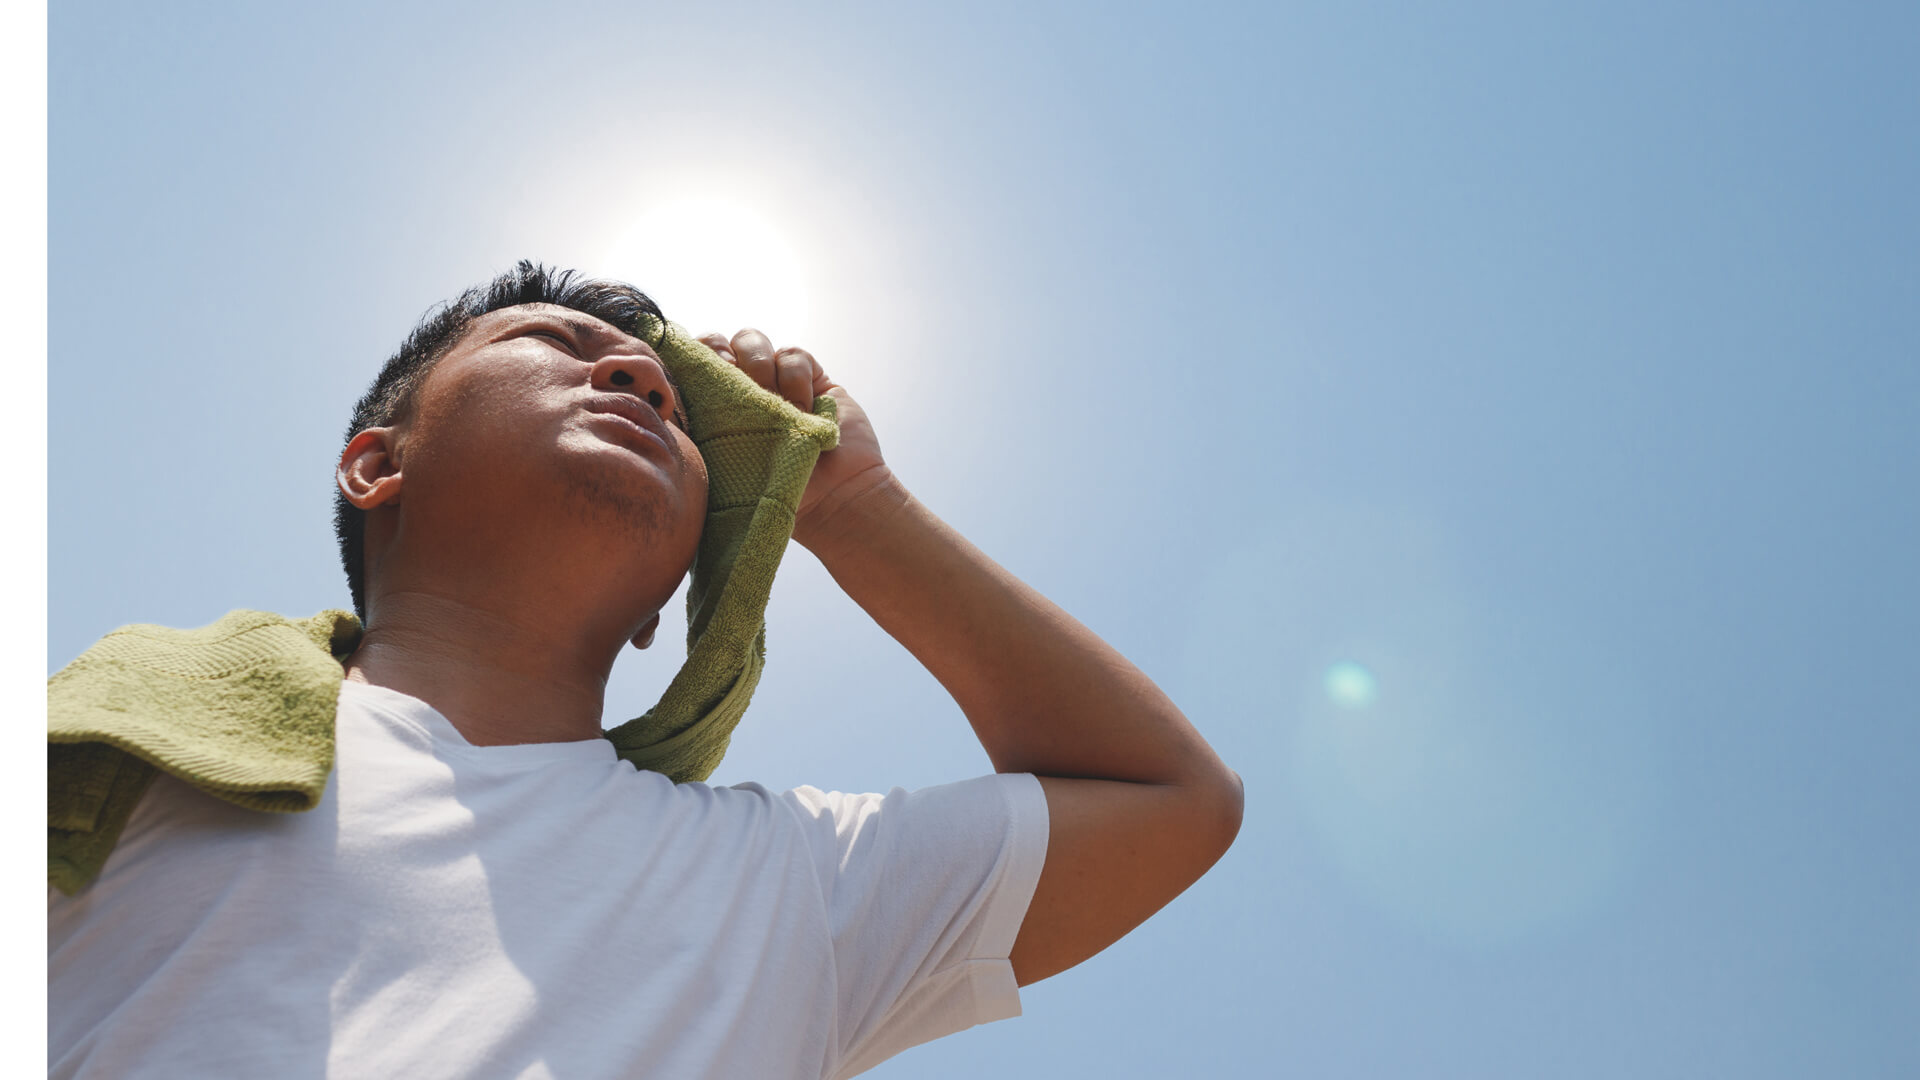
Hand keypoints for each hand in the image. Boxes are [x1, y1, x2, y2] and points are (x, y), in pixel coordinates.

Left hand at [697, 329, 892, 544]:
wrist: (834, 502)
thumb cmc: (769, 497)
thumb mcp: (718, 471)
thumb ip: (691, 436)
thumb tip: (661, 406)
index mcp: (708, 411)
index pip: (684, 366)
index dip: (683, 358)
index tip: (689, 374)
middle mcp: (738, 390)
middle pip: (713, 342)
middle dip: (717, 352)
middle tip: (730, 375)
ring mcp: (773, 380)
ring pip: (750, 339)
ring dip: (757, 364)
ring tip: (772, 400)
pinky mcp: (809, 378)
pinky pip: (792, 354)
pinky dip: (795, 377)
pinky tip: (803, 408)